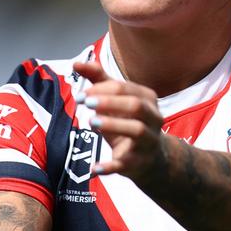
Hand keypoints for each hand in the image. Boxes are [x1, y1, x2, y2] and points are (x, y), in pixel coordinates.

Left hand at [73, 61, 164, 183]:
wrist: (151, 159)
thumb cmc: (128, 121)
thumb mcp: (116, 100)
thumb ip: (98, 80)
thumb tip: (77, 63)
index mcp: (147, 99)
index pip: (125, 88)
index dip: (102, 89)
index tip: (81, 93)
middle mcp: (153, 118)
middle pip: (136, 106)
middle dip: (110, 102)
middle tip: (86, 102)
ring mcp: (148, 141)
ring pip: (137, 130)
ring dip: (113, 125)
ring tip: (91, 122)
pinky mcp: (139, 163)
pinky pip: (126, 164)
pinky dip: (110, 166)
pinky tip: (94, 167)